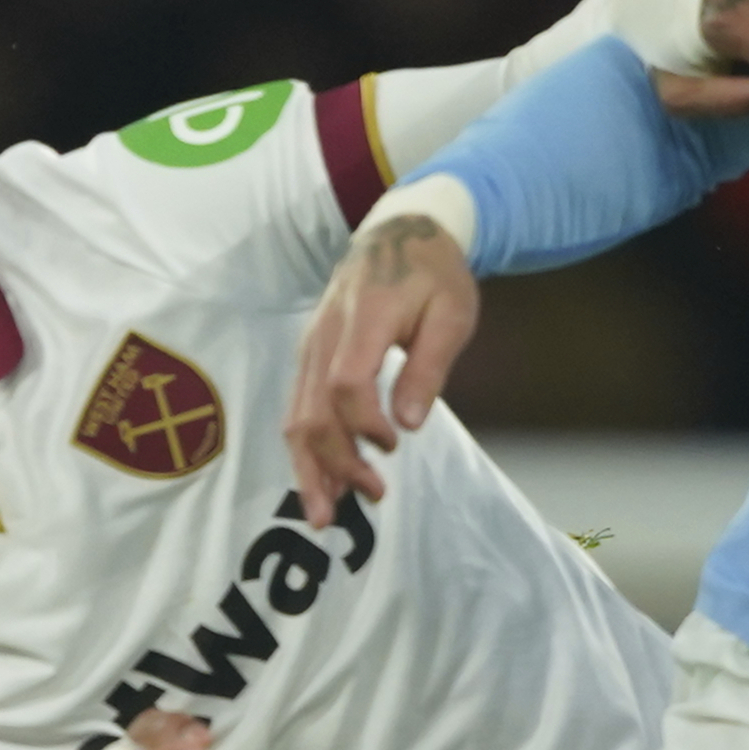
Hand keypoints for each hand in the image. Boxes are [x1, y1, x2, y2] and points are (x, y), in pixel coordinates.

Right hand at [287, 210, 479, 518]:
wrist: (400, 233)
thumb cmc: (434, 275)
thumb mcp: (452, 314)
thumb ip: (428, 367)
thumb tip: (409, 425)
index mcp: (364, 318)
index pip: (346, 382)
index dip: (364, 423)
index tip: (393, 444)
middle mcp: (325, 334)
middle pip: (312, 409)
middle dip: (335, 462)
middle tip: (371, 497)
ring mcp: (311, 346)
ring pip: (296, 415)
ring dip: (311, 469)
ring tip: (325, 516)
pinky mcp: (309, 356)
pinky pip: (298, 408)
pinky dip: (306, 451)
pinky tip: (320, 483)